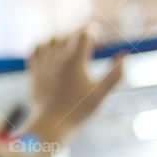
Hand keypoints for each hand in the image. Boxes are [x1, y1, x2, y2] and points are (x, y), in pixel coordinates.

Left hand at [23, 27, 125, 144]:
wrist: (50, 123)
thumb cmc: (78, 110)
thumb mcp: (101, 93)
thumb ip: (115, 74)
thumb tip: (123, 55)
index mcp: (74, 60)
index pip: (83, 33)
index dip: (94, 33)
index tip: (99, 44)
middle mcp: (56, 57)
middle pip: (69, 35)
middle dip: (82, 38)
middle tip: (91, 49)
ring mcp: (43, 62)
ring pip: (53, 39)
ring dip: (65, 40)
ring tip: (73, 52)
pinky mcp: (33, 69)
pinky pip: (36, 47)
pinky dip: (46, 45)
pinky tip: (54, 55)